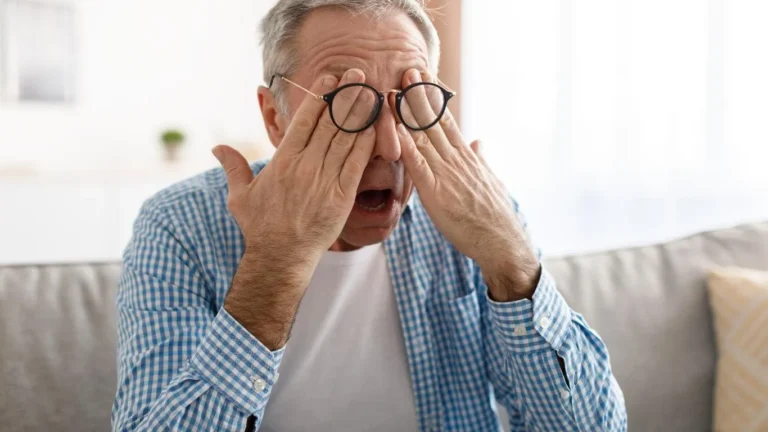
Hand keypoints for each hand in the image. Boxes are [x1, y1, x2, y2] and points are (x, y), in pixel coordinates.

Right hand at [214, 69, 375, 347]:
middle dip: (345, 96)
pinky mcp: (342, 197)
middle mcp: (305, 166)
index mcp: (283, 161)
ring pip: (346, 139)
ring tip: (371, 91)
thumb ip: (233, 167)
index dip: (320, 97)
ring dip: (360, 113)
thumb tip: (217, 147)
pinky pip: (357, 164)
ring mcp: (325, 181)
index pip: (304, 120)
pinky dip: (367, 143)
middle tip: (358, 73)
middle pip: (330, 123)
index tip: (331, 79)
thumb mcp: (240, 196)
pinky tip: (376, 126)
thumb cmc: (260, 227)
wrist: (280, 258)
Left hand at [396, 69, 539, 300]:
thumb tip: (478, 142)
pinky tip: (395, 132)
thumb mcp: (489, 180)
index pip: (446, 120)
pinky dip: (406, 148)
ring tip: (394, 90)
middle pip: (434, 121)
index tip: (423, 77)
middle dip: (419, 95)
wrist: (501, 242)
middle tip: (407, 68)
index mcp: (466, 156)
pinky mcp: (437, 193)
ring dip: (407, 115)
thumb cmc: (493, 216)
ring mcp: (446, 174)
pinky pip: (418, 166)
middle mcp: (456, 159)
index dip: (432, 98)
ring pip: (423, 138)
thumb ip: (480, 159)